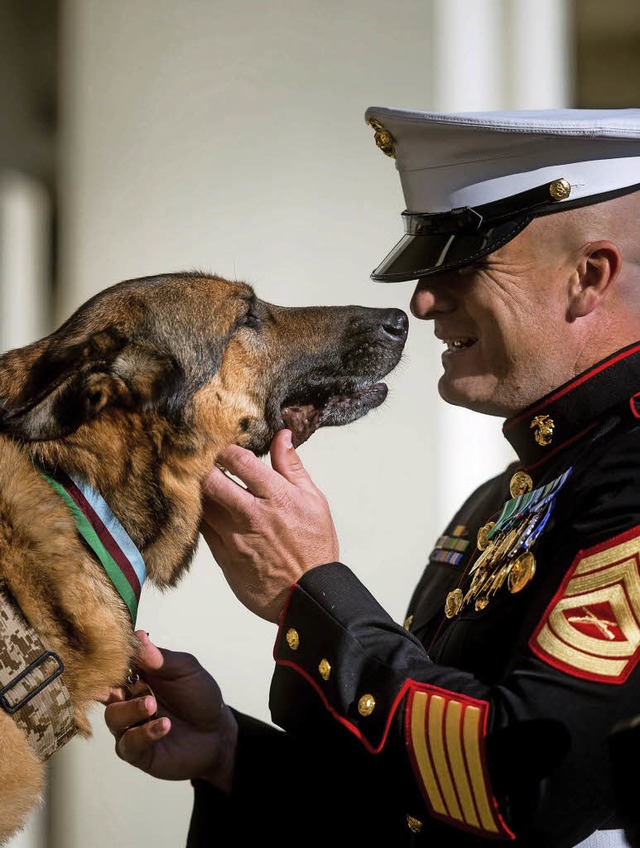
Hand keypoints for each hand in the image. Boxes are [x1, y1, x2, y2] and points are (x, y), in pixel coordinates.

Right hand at [103, 631, 236, 791]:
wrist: (217, 732)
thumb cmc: (199, 696)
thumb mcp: (186, 670)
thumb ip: (161, 658)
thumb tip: (139, 635)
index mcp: (137, 676)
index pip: (115, 664)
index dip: (113, 659)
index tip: (117, 653)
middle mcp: (127, 699)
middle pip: (106, 690)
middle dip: (115, 686)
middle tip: (135, 683)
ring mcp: (130, 726)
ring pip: (113, 716)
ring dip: (131, 709)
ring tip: (152, 705)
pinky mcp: (136, 751)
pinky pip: (128, 744)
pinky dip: (143, 734)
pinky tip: (164, 725)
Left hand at [201, 428, 338, 622]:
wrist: (307, 595)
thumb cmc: (315, 547)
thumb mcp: (313, 500)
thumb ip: (292, 466)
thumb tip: (283, 435)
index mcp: (276, 497)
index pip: (238, 460)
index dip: (226, 449)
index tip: (224, 448)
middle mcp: (251, 515)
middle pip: (209, 480)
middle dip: (203, 467)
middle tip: (204, 462)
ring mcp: (233, 537)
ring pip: (201, 504)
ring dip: (199, 491)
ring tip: (202, 484)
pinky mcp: (223, 556)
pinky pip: (202, 529)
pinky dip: (201, 515)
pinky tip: (206, 510)